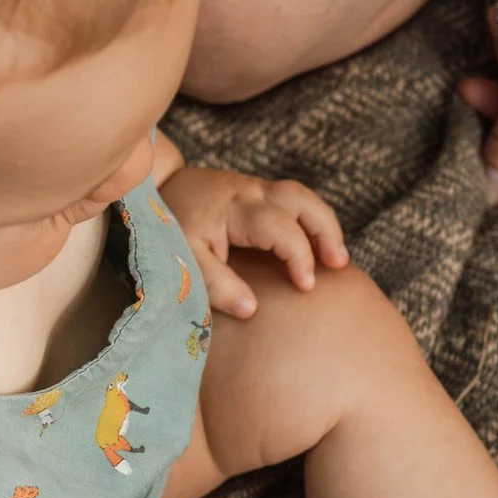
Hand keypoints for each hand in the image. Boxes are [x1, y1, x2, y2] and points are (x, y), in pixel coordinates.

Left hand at [159, 166, 346, 318]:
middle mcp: (252, 192)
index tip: (305, 286)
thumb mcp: (185, 259)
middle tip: (339, 265)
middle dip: (326, 231)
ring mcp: (257, 188)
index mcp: (236, 209)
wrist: (158, 186)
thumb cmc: (170, 226)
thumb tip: (251, 310)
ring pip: (302, 196)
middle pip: (302, 201)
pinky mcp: (258, 191)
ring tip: (337, 259)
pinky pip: (293, 201)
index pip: (282, 229)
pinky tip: (317, 248)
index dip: (299, 257)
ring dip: (324, 225)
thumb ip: (216, 284)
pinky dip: (311, 221)